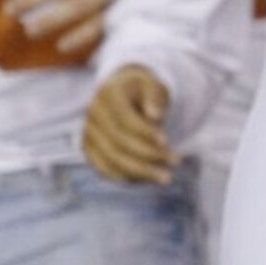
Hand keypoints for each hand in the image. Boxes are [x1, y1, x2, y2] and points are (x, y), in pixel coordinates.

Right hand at [83, 65, 178, 185]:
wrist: (123, 94)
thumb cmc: (144, 91)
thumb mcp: (154, 86)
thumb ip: (155, 97)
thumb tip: (155, 116)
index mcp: (108, 94)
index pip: (124, 119)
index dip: (145, 132)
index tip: (167, 142)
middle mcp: (93, 114)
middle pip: (118, 142)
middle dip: (149, 154)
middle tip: (176, 161)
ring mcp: (88, 133)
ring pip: (112, 160)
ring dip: (141, 172)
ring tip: (166, 177)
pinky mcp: (89, 150)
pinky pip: (106, 169)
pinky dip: (128, 177)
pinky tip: (149, 178)